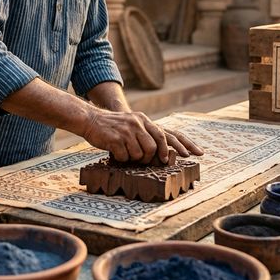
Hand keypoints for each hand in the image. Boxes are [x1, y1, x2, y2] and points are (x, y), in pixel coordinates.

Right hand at [81, 108, 202, 163]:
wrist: (90, 119)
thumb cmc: (112, 127)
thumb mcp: (131, 124)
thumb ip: (145, 133)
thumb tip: (160, 152)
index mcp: (143, 120)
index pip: (166, 133)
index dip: (180, 145)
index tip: (190, 155)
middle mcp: (138, 123)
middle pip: (154, 147)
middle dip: (150, 158)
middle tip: (143, 160)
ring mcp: (127, 131)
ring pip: (140, 155)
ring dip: (132, 158)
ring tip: (124, 152)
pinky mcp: (116, 139)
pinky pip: (125, 157)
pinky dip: (120, 158)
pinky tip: (114, 151)